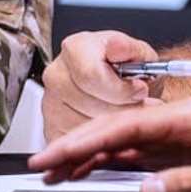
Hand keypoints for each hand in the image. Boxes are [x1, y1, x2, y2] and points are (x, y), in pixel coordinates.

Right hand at [29, 99, 190, 191]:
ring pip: (119, 143)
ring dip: (85, 156)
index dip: (88, 139)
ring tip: (52, 172)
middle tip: (41, 165)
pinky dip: (104, 164)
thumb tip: (146, 190)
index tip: (59, 153)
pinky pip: (132, 156)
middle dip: (76, 145)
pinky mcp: (175, 154)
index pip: (127, 125)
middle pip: (116, 129)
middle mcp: (179, 122)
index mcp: (190, 117)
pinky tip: (82, 172)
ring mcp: (175, 137)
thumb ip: (188, 185)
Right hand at [40, 30, 160, 140]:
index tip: (140, 91)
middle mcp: (57, 75)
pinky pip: (77, 144)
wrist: (123, 86)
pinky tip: (113, 128)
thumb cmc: (128, 69)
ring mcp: (50, 104)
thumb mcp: (140, 55)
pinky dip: (100, 142)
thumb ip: (132, 50)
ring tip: (128, 115)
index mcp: (75, 48)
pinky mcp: (52, 130)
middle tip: (140, 106)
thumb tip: (117, 47)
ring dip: (113, 127)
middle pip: (90, 103)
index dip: (121, 89)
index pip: (90, 75)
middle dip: (122, 109)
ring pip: (85, 127)